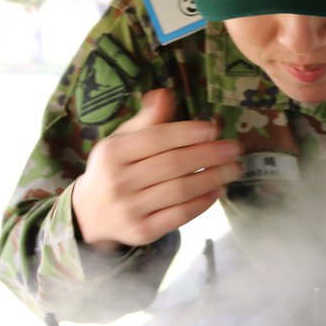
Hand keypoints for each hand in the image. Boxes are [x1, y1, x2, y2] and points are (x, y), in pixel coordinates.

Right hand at [72, 88, 241, 249]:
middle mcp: (118, 181)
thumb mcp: (122, 141)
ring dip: (212, 178)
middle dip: (208, 155)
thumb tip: (166, 94)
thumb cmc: (114, 170)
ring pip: (180, 191)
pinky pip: (180, 215)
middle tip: (234, 149)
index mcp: (111, 153)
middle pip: (172, 165)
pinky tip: (218, 190)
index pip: (155, 139)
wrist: (91, 214)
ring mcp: (130, 209)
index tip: (213, 129)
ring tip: (234, 169)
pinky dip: (203, 202)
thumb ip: (147, 121)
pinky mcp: (143, 231)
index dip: (187, 133)